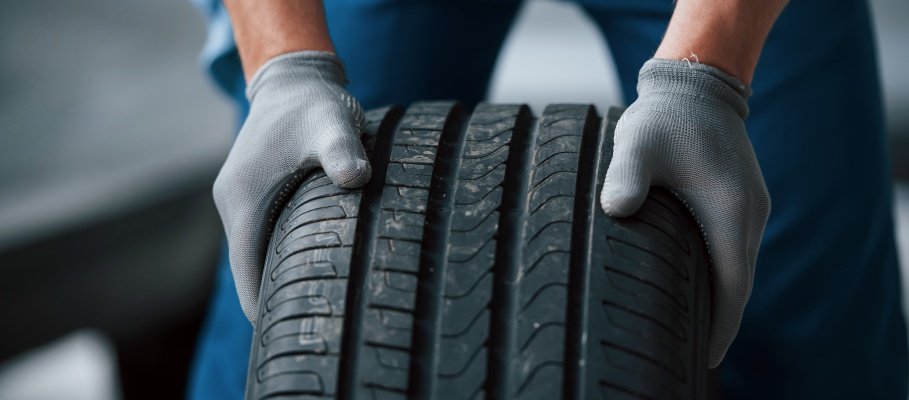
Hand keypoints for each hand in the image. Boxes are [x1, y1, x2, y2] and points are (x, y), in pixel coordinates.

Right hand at [213, 51, 369, 321]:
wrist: (294, 80)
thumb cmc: (312, 105)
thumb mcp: (331, 124)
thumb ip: (342, 151)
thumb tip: (356, 179)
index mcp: (243, 198)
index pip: (245, 270)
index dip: (263, 305)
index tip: (286, 331)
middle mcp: (234, 202)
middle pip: (247, 269)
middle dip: (272, 298)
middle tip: (309, 325)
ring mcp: (242, 198)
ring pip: (253, 254)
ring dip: (275, 278)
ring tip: (311, 305)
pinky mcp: (254, 193)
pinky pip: (262, 237)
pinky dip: (278, 256)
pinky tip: (309, 268)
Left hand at [600, 59, 770, 367]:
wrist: (697, 85)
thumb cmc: (665, 117)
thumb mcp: (638, 143)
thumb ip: (626, 176)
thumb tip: (616, 208)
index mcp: (729, 210)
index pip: (733, 286)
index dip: (721, 326)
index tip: (707, 358)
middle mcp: (748, 213)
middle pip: (739, 284)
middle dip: (721, 323)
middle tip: (694, 356)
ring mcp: (748, 206)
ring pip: (738, 268)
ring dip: (722, 300)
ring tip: (694, 332)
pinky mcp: (740, 199)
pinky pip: (734, 249)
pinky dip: (721, 275)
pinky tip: (697, 286)